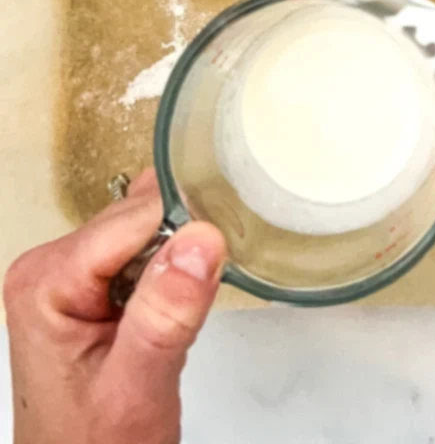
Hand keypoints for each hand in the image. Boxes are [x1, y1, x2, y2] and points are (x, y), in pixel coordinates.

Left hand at [4, 169, 225, 443]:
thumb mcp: (137, 390)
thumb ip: (164, 316)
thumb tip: (201, 240)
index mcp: (47, 279)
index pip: (135, 216)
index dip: (185, 231)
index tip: (216, 258)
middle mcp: (50, 266)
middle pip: (140, 215)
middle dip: (181, 244)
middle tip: (197, 297)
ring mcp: (68, 273)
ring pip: (146, 227)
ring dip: (178, 256)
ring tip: (184, 305)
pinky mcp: (88, 284)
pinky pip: (143, 248)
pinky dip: (171, 266)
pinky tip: (174, 300)